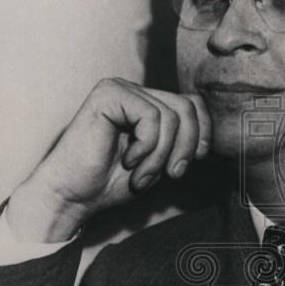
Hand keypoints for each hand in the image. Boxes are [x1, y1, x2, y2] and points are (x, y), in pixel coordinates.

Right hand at [6, 78, 210, 240]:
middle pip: (187, 107)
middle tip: (171, 175)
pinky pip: (151, 116)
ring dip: (160, 156)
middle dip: (186, 148)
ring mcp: (121, 89)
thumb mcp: (159, 163)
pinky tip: (127, 160)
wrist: (74, 195)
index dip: (202, 133)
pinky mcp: (109, 94)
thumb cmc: (111, 182)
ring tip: (140, 175)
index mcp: (147, 104)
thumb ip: (180, 144)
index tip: (192, 163)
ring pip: (171, 116)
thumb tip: (210, 134)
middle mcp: (135, 91)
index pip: (193, 104)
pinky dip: (146, 147)